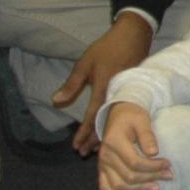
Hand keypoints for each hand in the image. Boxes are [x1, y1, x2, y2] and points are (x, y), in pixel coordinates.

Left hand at [51, 14, 152, 150]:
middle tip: (84, 154)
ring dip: (105, 135)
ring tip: (96, 150)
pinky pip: (122, 113)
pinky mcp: (133, 91)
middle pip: (106, 123)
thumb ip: (72, 84)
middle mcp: (117, 94)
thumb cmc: (107, 48)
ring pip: (115, 120)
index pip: (92, 116)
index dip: (84, 133)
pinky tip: (112, 131)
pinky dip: (115, 124)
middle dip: (94, 140)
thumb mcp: (85, 64)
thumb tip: (55, 101)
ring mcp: (127, 93)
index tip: (76, 146)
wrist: (134, 35)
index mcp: (104, 88)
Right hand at [97, 102, 170, 189]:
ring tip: (157, 188)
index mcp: (114, 142)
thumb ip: (147, 136)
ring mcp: (102, 164)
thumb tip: (153, 153)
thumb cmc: (132, 116)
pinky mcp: (102, 169)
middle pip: (129, 175)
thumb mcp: (142, 120)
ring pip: (119, 184)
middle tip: (169, 175)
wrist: (117, 113)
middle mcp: (106, 155)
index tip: (168, 164)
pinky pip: (105, 187)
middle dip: (151, 177)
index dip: (153, 167)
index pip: (135, 162)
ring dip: (138, 189)